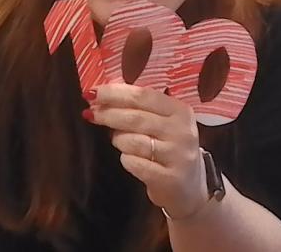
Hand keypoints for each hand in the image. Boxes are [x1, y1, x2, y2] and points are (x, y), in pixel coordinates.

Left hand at [83, 83, 206, 218]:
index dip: (115, 93)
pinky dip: (126, 160)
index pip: (143, 95)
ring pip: (132, 141)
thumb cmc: (169, 148)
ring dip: (118, 139)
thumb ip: (139, 108)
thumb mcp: (163, 123)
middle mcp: (182, 131)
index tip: (92, 92)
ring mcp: (178, 155)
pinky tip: (130, 159)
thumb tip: (101, 96)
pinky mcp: (170, 178)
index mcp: (180, 110)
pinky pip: (134, 164)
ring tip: (118, 140)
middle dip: (108, 114)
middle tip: (90, 113)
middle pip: (135, 117)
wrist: (190, 188)